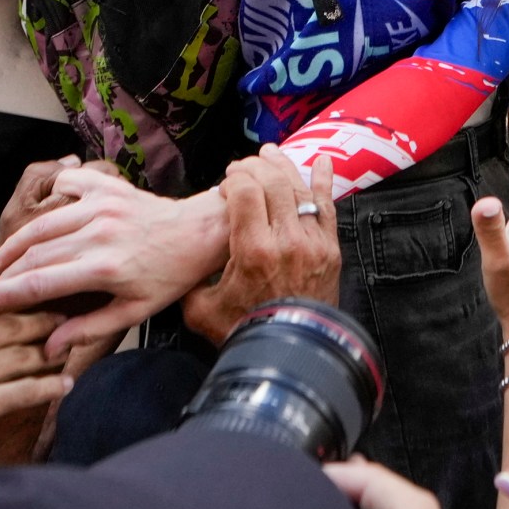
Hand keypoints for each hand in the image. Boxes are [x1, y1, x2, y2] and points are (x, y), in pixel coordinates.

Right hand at [0, 167, 229, 358]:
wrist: (200, 232)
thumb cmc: (169, 276)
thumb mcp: (135, 312)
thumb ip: (89, 328)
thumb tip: (47, 346)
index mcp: (105, 267)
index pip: (37, 283)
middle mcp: (99, 232)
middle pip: (32, 254)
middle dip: (2, 273)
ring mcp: (102, 204)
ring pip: (42, 223)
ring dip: (16, 243)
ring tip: (0, 262)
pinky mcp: (107, 186)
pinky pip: (66, 184)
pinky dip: (48, 199)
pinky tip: (40, 221)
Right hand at [182, 148, 342, 344]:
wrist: (293, 354)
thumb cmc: (246, 332)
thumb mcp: (201, 311)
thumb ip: (188, 281)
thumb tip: (178, 259)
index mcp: (254, 251)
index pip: (245, 192)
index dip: (234, 179)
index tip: (225, 183)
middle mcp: (287, 241)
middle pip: (273, 182)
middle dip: (254, 167)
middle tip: (241, 167)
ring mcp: (313, 242)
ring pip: (299, 189)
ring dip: (283, 167)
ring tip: (269, 154)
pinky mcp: (330, 249)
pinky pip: (328, 206)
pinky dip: (323, 182)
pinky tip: (320, 161)